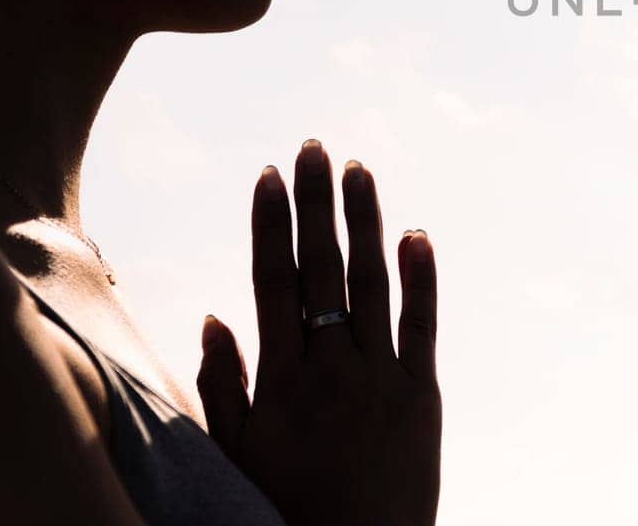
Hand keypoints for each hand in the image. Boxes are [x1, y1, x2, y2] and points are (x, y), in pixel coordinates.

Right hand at [196, 139, 441, 525]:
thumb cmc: (283, 513)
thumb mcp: (235, 456)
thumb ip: (224, 386)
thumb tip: (214, 316)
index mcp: (282, 379)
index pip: (274, 281)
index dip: (272, 224)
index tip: (269, 175)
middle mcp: (333, 368)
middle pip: (323, 268)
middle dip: (315, 204)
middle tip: (313, 147)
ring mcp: (382, 378)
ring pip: (374, 283)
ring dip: (365, 222)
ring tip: (358, 171)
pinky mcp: (423, 396)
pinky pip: (422, 325)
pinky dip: (421, 277)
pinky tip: (416, 234)